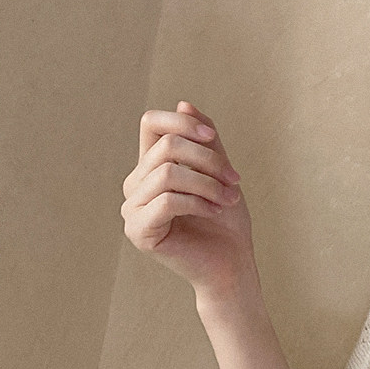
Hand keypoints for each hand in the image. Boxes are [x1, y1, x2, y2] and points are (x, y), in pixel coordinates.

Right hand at [121, 100, 255, 300]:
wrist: (232, 265)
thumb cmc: (227, 222)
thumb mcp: (220, 172)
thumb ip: (204, 140)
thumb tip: (184, 103)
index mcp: (151, 167)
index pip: (151, 123)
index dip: (181, 122)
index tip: (211, 138)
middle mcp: (136, 184)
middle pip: (166, 146)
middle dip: (208, 160)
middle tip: (235, 181)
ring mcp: (133, 209)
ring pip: (167, 173)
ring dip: (207, 184)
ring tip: (228, 200)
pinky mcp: (138, 231)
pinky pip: (166, 200)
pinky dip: (198, 203)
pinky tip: (214, 212)